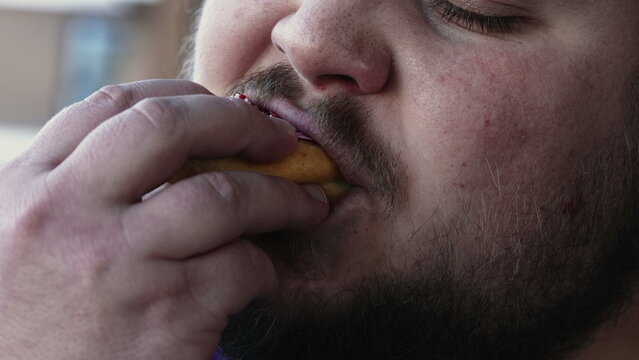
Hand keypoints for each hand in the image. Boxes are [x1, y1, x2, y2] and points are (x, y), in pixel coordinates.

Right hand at [0, 80, 328, 358]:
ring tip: (306, 205)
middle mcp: (66, 215)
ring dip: (281, 197)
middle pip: (169, 127)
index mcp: (24, 189)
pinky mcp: (168, 315)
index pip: (111, 107)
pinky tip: (260, 277)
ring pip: (225, 196)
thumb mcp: (22, 244)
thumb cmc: (27, 329)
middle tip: (278, 138)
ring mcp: (119, 263)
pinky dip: (265, 267)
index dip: (179, 95)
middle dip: (240, 122)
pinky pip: (242, 265)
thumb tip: (158, 156)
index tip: (217, 109)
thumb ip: (75, 193)